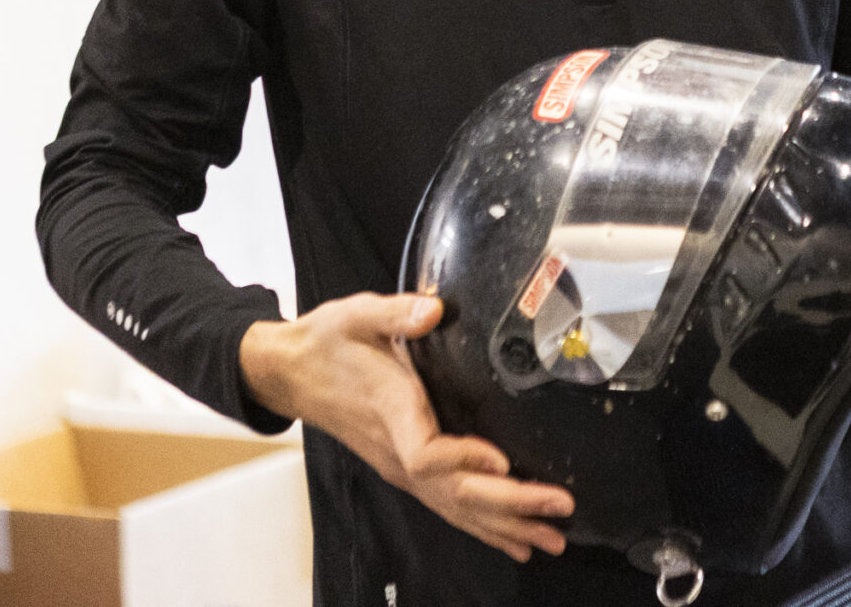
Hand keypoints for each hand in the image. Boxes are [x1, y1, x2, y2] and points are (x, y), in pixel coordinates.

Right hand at [239, 294, 571, 562]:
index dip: (463, 461)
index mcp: (392, 411)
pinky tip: (513, 540)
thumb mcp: (357, 315)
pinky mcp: (406, 470)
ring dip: (505, 525)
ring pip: (456, 508)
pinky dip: (483, 526)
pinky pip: (448, 507)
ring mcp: (402, 467)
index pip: (425, 453)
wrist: (291, 372)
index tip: (503, 460)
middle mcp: (399, 451)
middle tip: (559, 509)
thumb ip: (396, 312)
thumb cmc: (327, 343)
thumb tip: (433, 310)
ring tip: (550, 539)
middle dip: (511, 504)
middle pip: (455, 493)